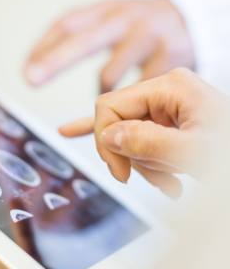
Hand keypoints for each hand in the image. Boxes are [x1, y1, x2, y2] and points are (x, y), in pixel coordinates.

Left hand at [25, 0, 193, 92]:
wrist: (194, 21)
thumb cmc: (142, 29)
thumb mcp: (112, 25)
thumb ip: (83, 42)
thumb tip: (44, 73)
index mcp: (106, 9)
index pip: (67, 24)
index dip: (44, 47)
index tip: (27, 70)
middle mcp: (125, 18)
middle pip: (83, 40)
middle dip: (54, 61)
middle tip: (31, 79)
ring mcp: (148, 36)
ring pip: (110, 74)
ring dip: (99, 94)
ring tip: (104, 100)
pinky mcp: (169, 56)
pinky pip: (135, 90)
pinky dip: (125, 102)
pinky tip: (128, 101)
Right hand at [59, 68, 229, 198]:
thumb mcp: (197, 152)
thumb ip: (149, 142)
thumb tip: (110, 137)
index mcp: (170, 87)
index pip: (110, 106)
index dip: (107, 140)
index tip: (120, 172)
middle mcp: (165, 92)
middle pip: (118, 122)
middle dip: (130, 156)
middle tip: (150, 179)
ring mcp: (165, 106)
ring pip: (127, 136)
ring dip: (144, 165)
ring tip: (170, 181)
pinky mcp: (165, 121)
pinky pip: (130, 130)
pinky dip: (115, 142)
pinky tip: (73, 131)